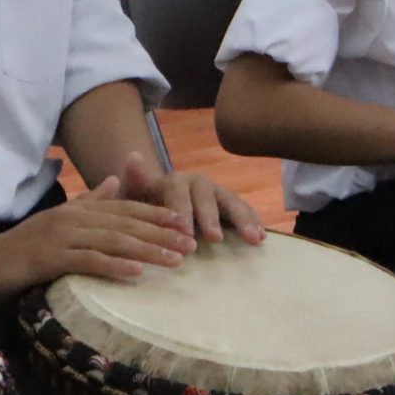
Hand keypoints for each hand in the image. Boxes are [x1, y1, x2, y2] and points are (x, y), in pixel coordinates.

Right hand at [0, 176, 197, 298]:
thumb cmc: (24, 246)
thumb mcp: (60, 219)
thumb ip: (89, 201)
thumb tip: (116, 182)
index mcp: (78, 208)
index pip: (125, 208)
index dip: (156, 214)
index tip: (184, 222)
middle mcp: (74, 218)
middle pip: (126, 223)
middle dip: (161, 233)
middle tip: (191, 244)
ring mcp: (62, 237)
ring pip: (113, 241)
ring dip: (147, 250)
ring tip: (175, 260)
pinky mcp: (51, 259)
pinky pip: (88, 261)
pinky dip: (114, 265)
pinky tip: (136, 272)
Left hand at [111, 153, 266, 246]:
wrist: (156, 200)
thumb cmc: (143, 204)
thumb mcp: (133, 194)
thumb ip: (135, 179)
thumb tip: (133, 156)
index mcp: (174, 181)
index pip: (178, 192)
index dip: (181, 209)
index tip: (184, 230)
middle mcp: (198, 183)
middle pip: (208, 197)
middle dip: (212, 217)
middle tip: (215, 239)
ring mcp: (216, 194)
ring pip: (231, 202)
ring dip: (243, 219)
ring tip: (253, 238)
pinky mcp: (228, 207)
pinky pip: (243, 212)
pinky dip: (253, 222)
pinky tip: (262, 237)